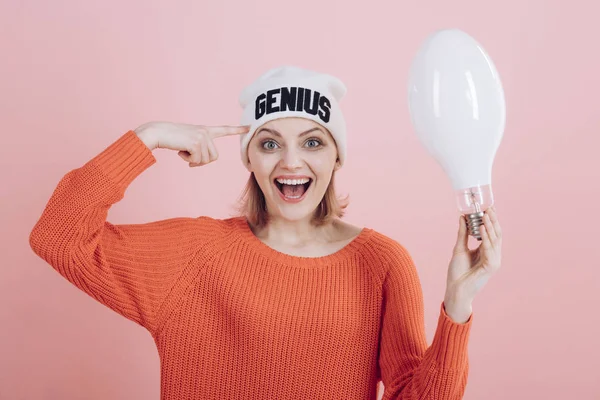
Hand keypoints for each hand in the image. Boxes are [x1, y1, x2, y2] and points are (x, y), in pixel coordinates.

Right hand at [134, 121, 249, 166]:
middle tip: (188, 155)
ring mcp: (202, 136)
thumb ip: (199, 150)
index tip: (250, 126)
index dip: (237, 130)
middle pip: (214, 157)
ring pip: (206, 160)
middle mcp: (206, 132)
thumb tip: (198, 162)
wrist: (158, 133)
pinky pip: (197, 160)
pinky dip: (188, 159)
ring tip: (183, 150)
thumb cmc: (171, 139)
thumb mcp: (188, 143)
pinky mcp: (196, 142)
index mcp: (205, 130)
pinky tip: (180, 150)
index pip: (224, 129)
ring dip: (193, 160)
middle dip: (201, 161)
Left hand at [444, 206, 502, 322]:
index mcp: (487, 251)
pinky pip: (490, 249)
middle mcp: (493, 255)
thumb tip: (462, 217)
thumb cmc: (457, 272)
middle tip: (488, 208)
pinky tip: (481, 228)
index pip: (492, 232)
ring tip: (484, 214)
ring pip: (495, 240)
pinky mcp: (491, 266)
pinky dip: (486, 238)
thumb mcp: (459, 248)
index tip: (488, 207)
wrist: (455, 289)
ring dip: (489, 226)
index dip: (491, 220)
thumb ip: (463, 233)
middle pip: (496, 234)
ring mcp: (494, 261)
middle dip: (492, 220)